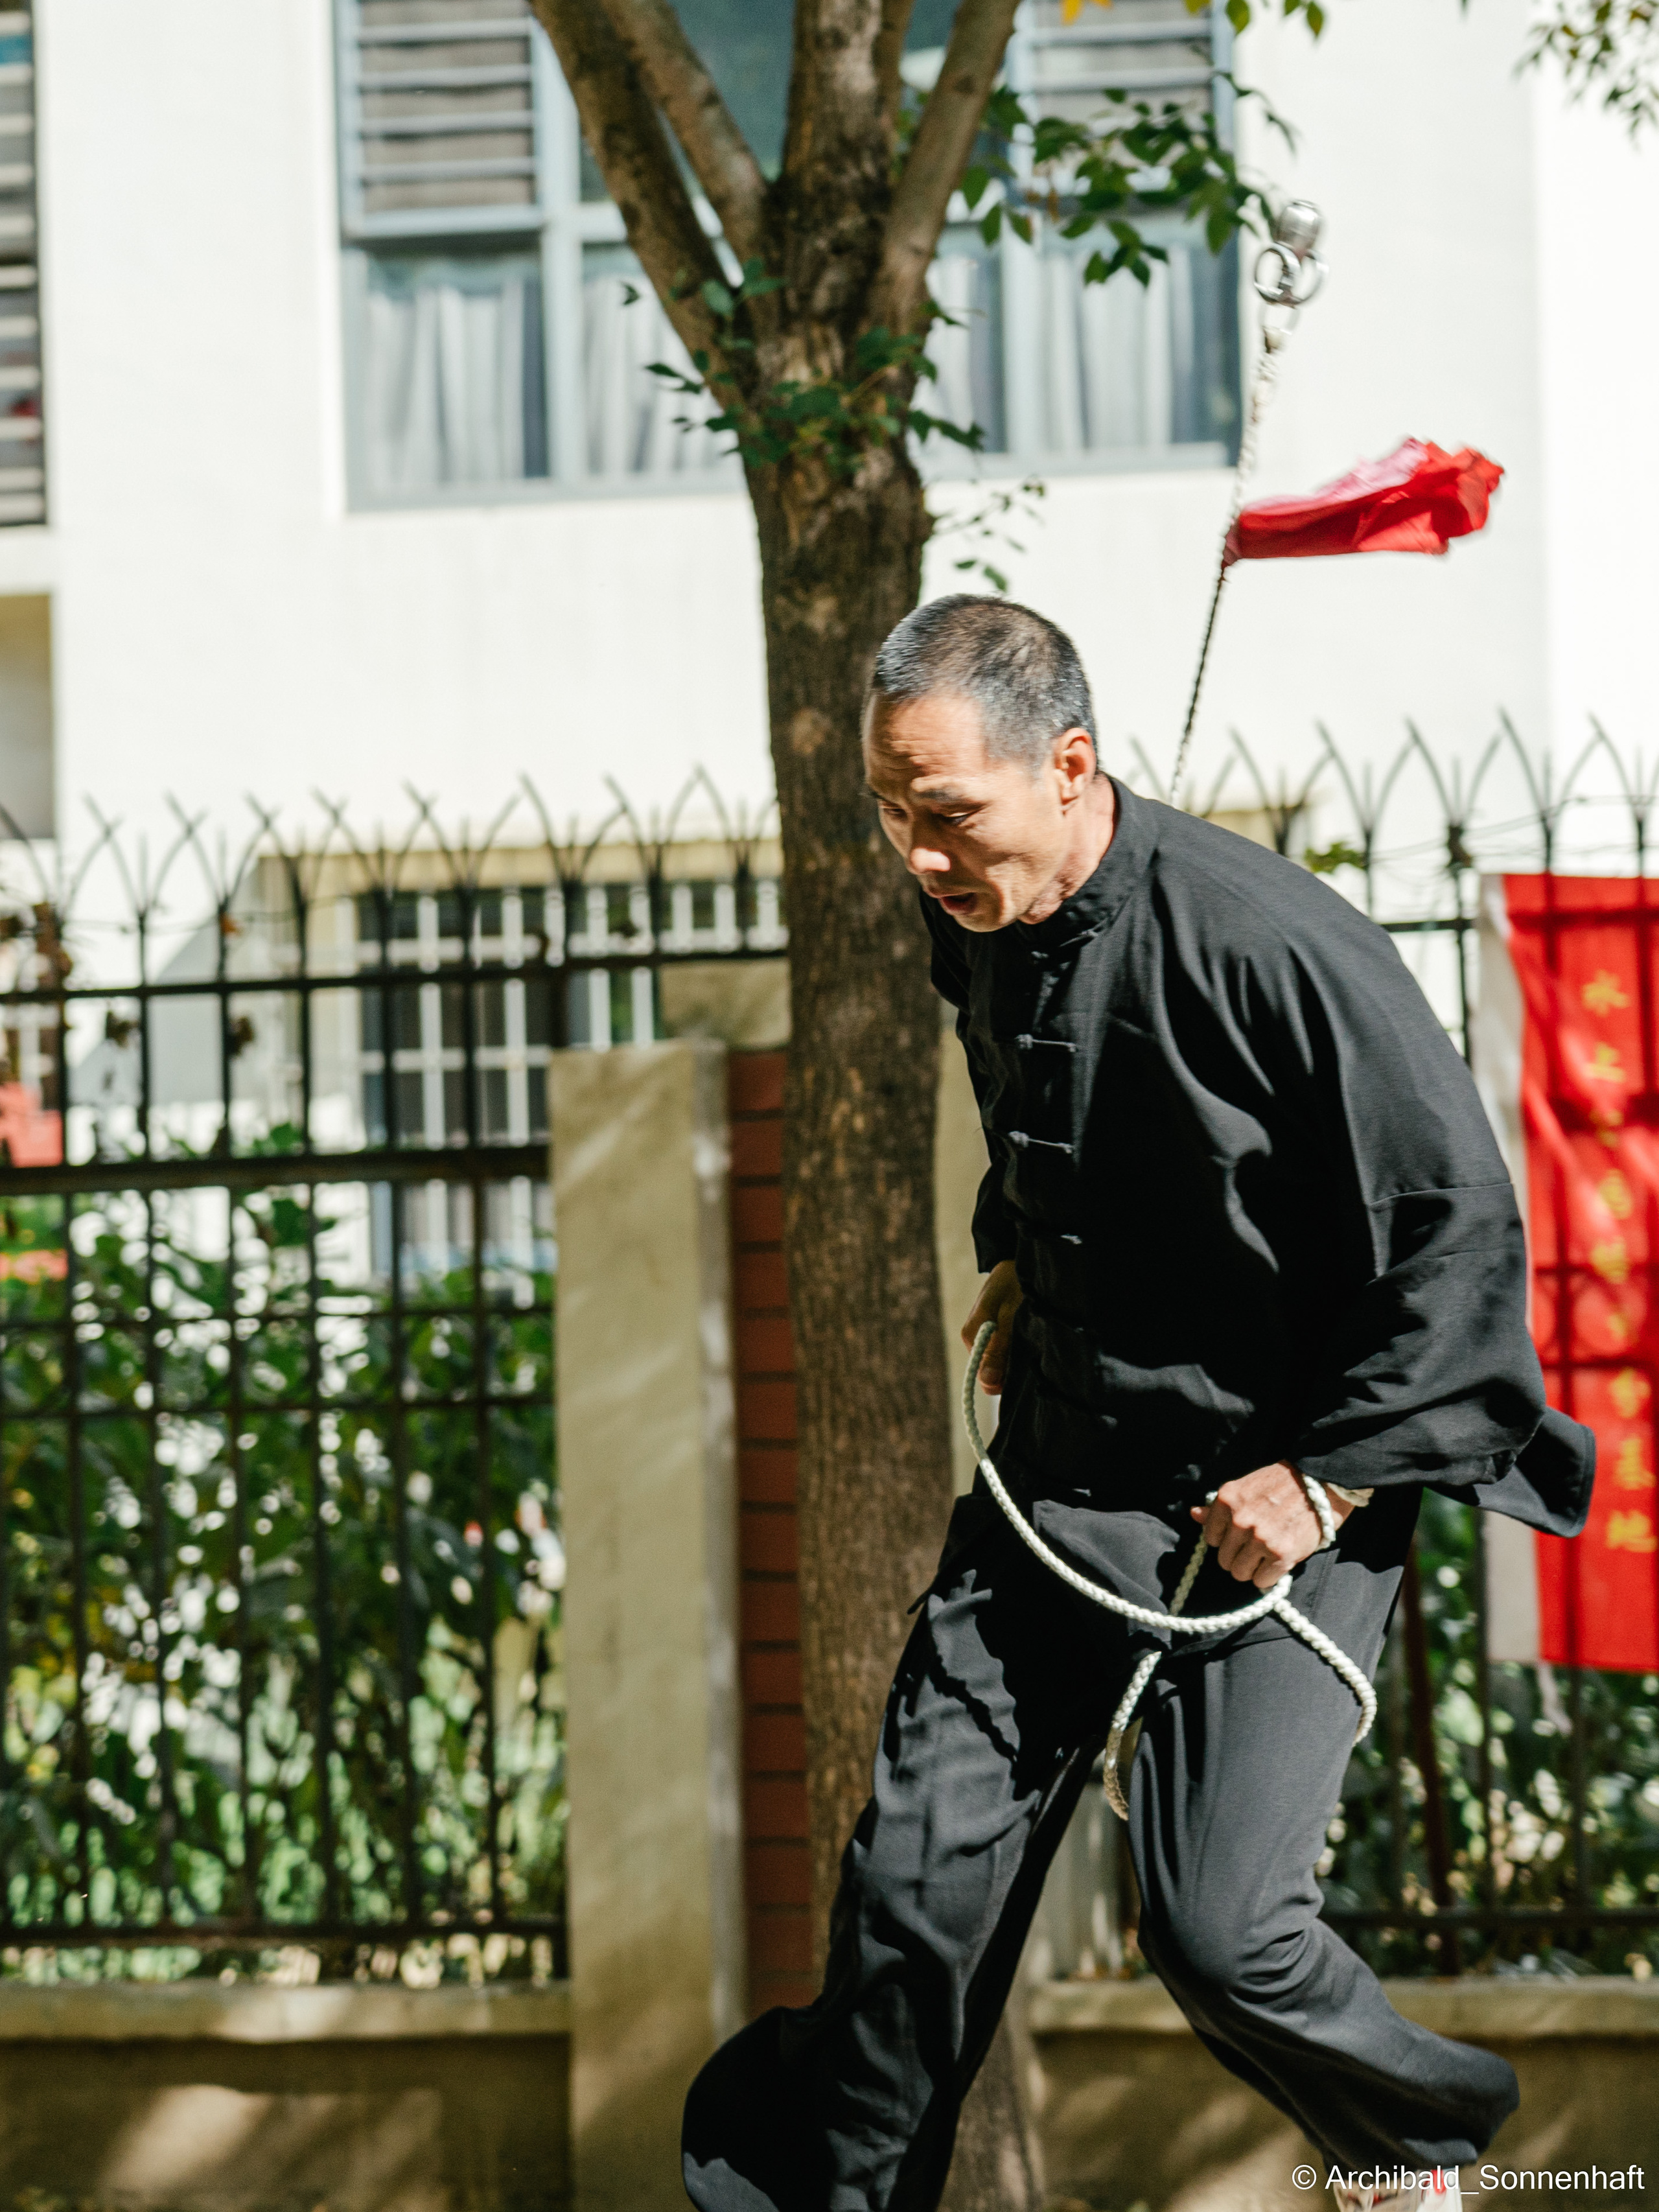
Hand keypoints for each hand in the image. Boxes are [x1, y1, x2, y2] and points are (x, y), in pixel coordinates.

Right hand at [962, 1260, 1022, 1394]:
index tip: (1026, 1363)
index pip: (985, 1375)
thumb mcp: (1009, 1317)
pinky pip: (1005, 1351)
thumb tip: (987, 1382)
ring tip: (1031, 1336)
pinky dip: (1018, 1348)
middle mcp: (974, 1340)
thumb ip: (998, 1350)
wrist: (1017, 1263)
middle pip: (993, 1370)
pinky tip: (1029, 1336)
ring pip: (1001, 1361)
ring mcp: (984, 1337)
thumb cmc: (1014, 1284)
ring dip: (1017, 1355)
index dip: (1006, 1377)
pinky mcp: (994, 1334)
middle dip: (1013, 1365)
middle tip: (1032, 1345)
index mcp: (971, 1336)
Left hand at [1188, 1463, 1356, 1590]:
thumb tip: (1194, 1514)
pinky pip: (1261, 1581)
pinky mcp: (1281, 1554)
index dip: (1226, 1540)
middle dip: (1238, 1557)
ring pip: (1240, 1573)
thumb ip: (1218, 1506)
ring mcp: (1260, 1538)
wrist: (1318, 1485)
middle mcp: (1240, 1520)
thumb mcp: (1244, 1489)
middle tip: (1256, 1547)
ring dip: (1252, 1569)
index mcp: (1227, 1500)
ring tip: (1266, 1555)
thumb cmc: (1279, 1486)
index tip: (1240, 1536)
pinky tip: (1276, 1563)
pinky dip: (1268, 1577)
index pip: (1211, 1539)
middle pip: (1224, 1560)